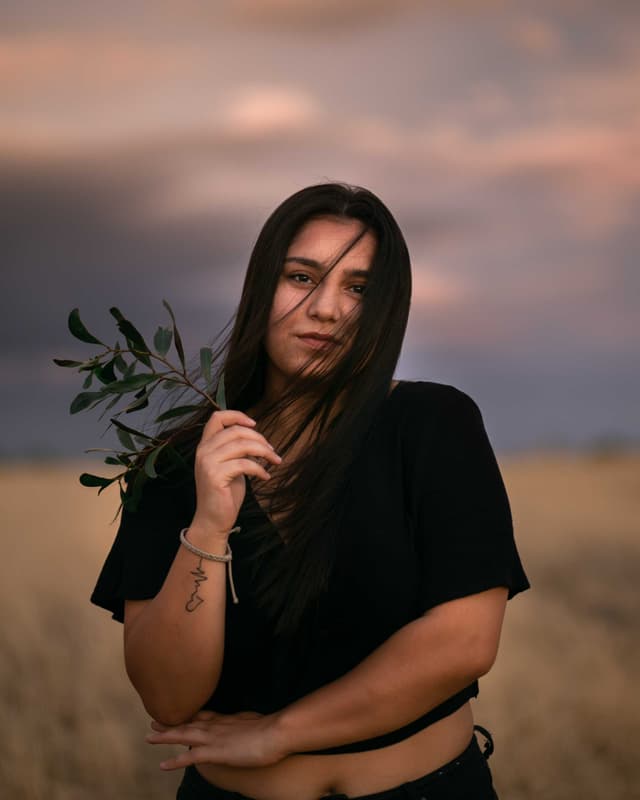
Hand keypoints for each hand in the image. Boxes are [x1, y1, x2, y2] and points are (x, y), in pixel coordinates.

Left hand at [145, 709, 287, 769]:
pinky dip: (175, 761)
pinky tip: (163, 765)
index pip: (203, 715)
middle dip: (171, 722)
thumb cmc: (271, 728)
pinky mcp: (214, 752)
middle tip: (154, 721)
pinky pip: (189, 757)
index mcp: (227, 718)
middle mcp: (216, 725)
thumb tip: (246, 722)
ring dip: (165, 736)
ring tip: (150, 736)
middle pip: (189, 722)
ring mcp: (213, 738)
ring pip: (183, 735)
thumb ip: (246, 722)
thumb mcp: (255, 721)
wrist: (274, 733)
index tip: (179, 712)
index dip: (190, 715)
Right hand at [191, 410, 280, 533]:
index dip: (237, 416)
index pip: (216, 418)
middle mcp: (203, 451)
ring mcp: (207, 463)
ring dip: (264, 452)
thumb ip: (235, 449)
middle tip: (272, 450)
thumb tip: (255, 436)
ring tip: (275, 461)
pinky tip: (266, 476)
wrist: (213, 520)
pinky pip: (245, 464)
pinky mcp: (215, 476)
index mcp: (205, 446)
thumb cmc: (225, 493)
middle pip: (236, 431)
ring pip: (242, 445)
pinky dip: (260, 469)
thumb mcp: (230, 465)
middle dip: (259, 438)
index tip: (254, 424)